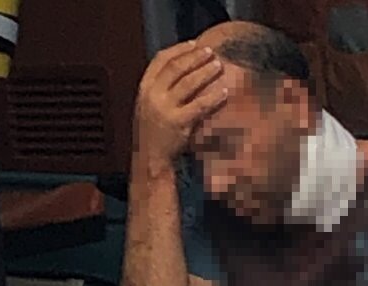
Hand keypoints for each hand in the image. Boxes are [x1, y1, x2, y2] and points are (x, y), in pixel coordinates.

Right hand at [133, 41, 228, 163]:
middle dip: (195, 57)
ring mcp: (164, 109)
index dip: (179, 49)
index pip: (160, 60)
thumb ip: (161, 88)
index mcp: (144, 88)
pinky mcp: (177, 123)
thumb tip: (184, 66)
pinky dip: (213, 97)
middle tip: (211, 52)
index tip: (194, 43)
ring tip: (219, 66)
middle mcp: (151, 96)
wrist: (149, 159)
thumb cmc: (154, 132)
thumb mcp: (149, 105)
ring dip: (205, 71)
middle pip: (176, 67)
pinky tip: (224, 92)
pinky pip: (199, 105)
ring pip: (188, 82)